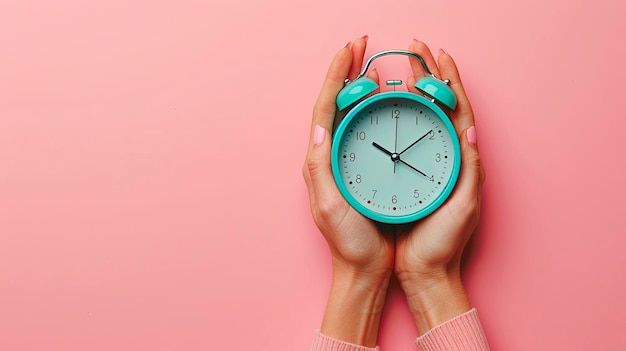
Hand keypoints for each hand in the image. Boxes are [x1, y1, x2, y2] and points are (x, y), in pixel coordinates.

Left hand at [302, 35, 392, 346]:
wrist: (365, 269)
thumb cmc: (348, 242)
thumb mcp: (328, 205)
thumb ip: (320, 166)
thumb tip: (318, 122)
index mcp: (320, 158)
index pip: (325, 105)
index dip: (336, 75)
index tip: (350, 49)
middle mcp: (330, 155)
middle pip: (336, 103)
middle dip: (347, 71)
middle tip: (361, 46)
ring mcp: (348, 161)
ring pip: (351, 114)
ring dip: (359, 86)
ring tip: (373, 65)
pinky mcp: (365, 170)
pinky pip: (367, 132)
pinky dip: (374, 110)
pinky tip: (388, 102)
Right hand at [394, 40, 485, 333]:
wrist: (424, 273)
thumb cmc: (443, 245)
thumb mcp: (462, 208)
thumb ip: (469, 171)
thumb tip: (469, 129)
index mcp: (460, 161)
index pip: (457, 110)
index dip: (449, 81)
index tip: (437, 56)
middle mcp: (444, 158)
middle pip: (439, 107)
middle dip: (430, 76)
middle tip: (416, 51)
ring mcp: (425, 166)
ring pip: (421, 119)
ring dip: (414, 91)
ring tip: (402, 70)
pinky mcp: (407, 177)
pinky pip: (403, 140)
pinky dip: (397, 118)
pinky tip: (384, 107)